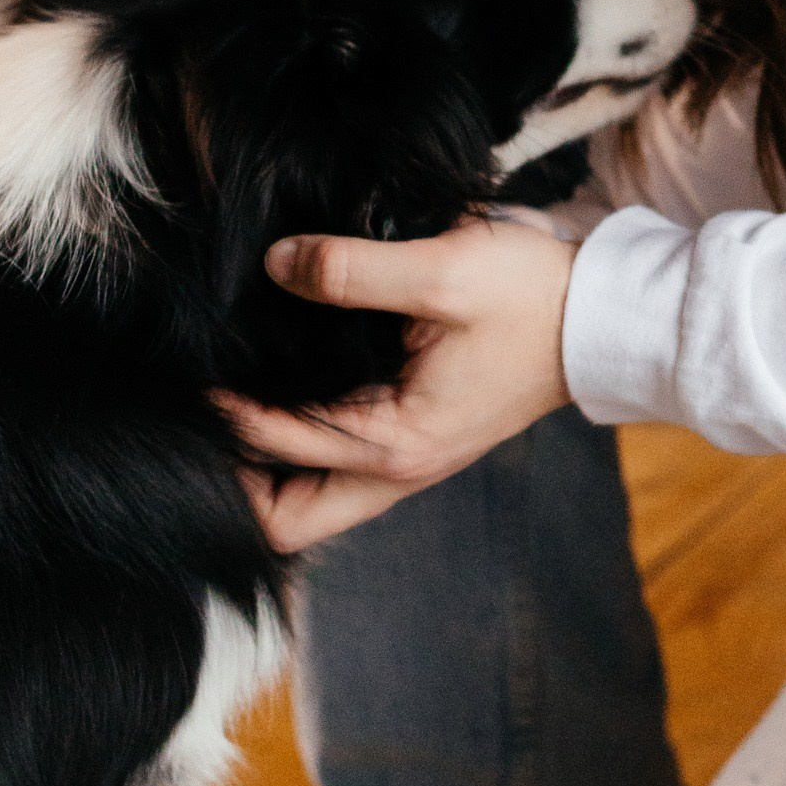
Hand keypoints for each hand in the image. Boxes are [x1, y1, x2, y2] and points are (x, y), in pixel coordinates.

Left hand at [221, 214, 576, 549]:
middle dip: (232, 488)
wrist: (597, 317)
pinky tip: (277, 401)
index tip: (188, 375)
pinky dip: (297, 456)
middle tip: (195, 428)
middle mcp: (399, 470)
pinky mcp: (417, 444)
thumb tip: (277, 263)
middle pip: (285, 522)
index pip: (279, 449)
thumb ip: (353, 270)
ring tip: (225, 416)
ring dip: (264, 476)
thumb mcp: (443, 270)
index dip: (225, 415)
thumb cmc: (530, 297)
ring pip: (310, 505)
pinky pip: (337, 475)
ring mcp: (409, 464)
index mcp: (398, 442)